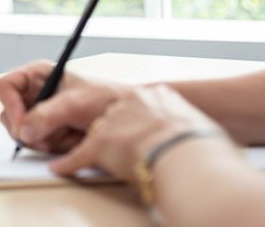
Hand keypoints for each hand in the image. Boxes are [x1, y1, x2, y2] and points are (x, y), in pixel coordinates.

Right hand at [0, 60, 123, 153]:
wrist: (123, 118)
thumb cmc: (103, 98)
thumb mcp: (75, 103)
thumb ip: (48, 115)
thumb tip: (24, 132)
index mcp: (36, 75)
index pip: (5, 86)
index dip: (10, 105)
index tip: (23, 124)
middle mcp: (32, 94)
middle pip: (8, 115)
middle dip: (28, 130)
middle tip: (46, 137)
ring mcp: (37, 115)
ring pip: (20, 134)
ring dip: (43, 140)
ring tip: (68, 134)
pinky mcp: (44, 133)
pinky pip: (35, 145)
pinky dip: (51, 147)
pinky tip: (70, 140)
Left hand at [49, 84, 230, 180]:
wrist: (188, 158)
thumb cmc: (205, 151)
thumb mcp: (203, 129)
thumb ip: (192, 130)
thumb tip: (204, 143)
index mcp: (160, 96)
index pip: (141, 105)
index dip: (139, 122)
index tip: (141, 131)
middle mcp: (132, 101)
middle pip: (115, 117)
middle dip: (117, 134)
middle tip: (123, 150)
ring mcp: (113, 120)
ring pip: (95, 134)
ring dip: (93, 147)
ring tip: (86, 157)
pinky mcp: (100, 144)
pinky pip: (78, 156)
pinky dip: (68, 164)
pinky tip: (59, 168)